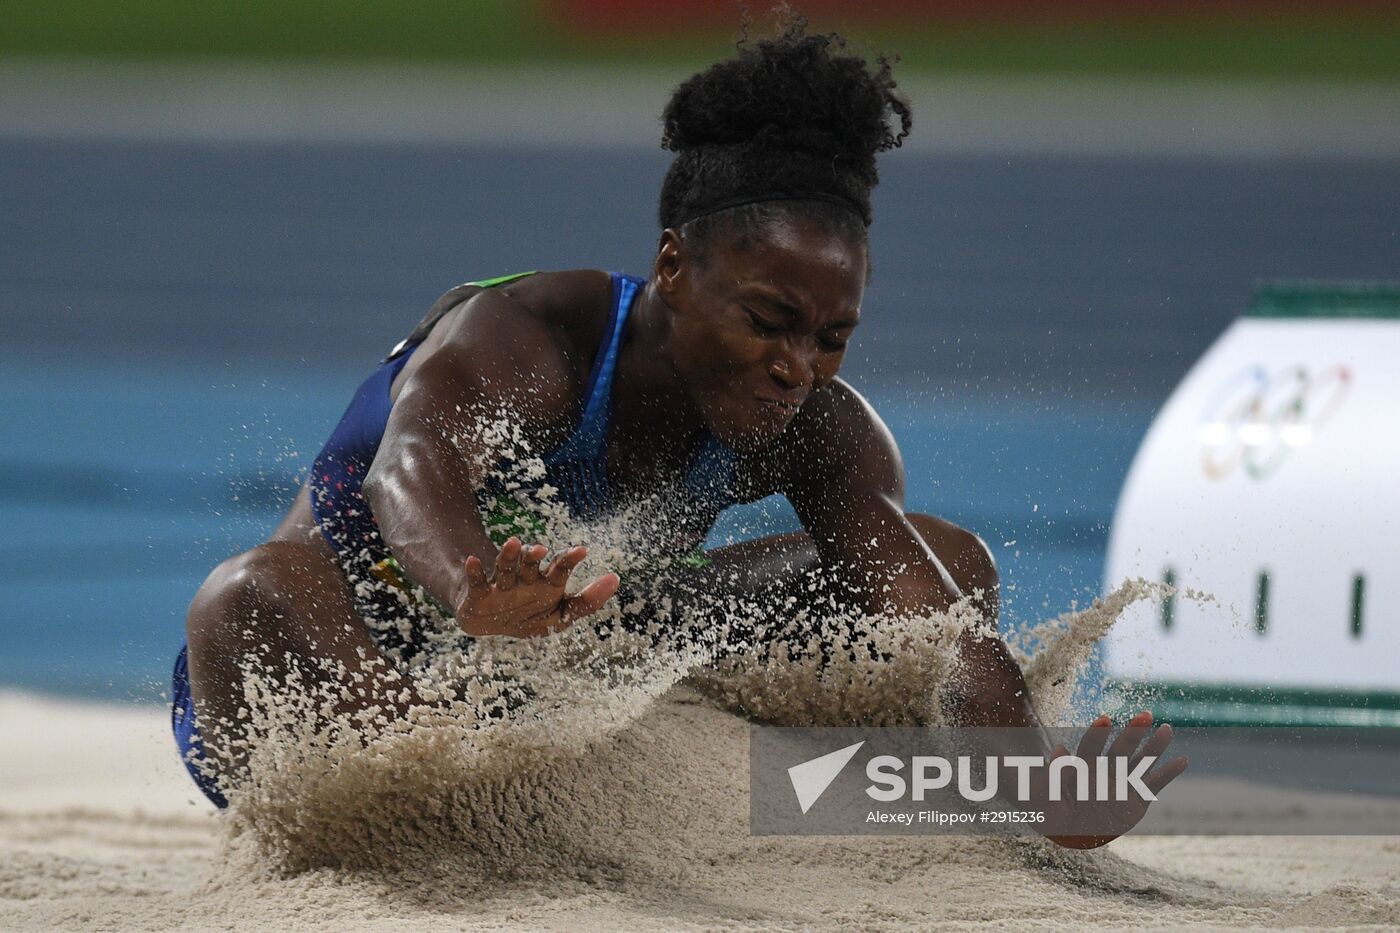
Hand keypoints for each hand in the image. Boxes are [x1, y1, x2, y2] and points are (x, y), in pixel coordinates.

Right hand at [453, 537, 619, 637]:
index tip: (582, 551)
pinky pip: (478, 581)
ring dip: (508, 556)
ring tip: (512, 543)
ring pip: (506, 568)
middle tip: (541, 548)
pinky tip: (472, 560)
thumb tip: (616, 579)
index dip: (570, 560)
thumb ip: (588, 601)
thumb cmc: (530, 614)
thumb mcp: (561, 615)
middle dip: (534, 557)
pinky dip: (475, 572)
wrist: (492, 623)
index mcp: (547, 584)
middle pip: (530, 565)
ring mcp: (502, 585)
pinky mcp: (480, 594)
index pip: (560, 568)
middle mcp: (525, 580)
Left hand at [1043, 711, 1188, 848]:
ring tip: (1167, 729)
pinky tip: (1182, 760)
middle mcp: (1104, 772)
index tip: (1105, 720)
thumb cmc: (1051, 813)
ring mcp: (1122, 785)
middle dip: (1132, 733)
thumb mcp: (1044, 796)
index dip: (1097, 734)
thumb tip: (1059, 748)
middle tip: (1145, 715)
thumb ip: (1053, 774)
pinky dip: (1167, 773)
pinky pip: (1153, 785)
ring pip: (1140, 762)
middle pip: (1120, 749)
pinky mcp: (1136, 801)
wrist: (1067, 834)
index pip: (1090, 747)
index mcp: (1082, 767)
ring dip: (1154, 747)